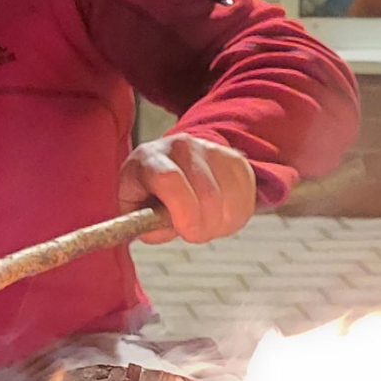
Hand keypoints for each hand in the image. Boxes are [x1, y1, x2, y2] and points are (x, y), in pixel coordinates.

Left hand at [119, 134, 256, 244]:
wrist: (174, 166)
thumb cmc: (150, 193)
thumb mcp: (135, 210)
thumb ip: (146, 226)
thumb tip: (164, 230)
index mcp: (149, 158)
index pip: (169, 178)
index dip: (182, 209)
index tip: (187, 232)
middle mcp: (181, 147)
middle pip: (205, 193)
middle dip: (203, 226)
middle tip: (192, 233)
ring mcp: (211, 150)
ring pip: (228, 199)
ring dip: (218, 224)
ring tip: (202, 221)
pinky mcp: (236, 160)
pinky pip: (245, 200)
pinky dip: (233, 218)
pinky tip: (218, 214)